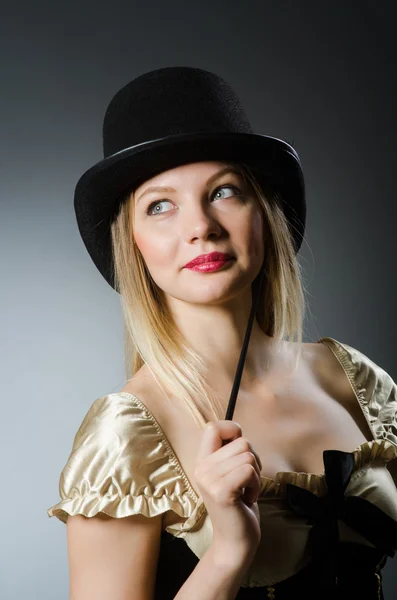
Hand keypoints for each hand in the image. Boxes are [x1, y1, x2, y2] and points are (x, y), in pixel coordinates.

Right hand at [194, 420, 261, 563]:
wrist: (235, 542)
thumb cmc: (239, 505)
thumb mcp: (230, 473)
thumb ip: (229, 452)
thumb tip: (236, 428)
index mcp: (202, 461)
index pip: (213, 427)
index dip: (232, 429)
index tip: (240, 447)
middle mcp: (201, 468)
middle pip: (241, 442)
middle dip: (253, 460)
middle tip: (246, 481)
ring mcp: (209, 480)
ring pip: (248, 456)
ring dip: (256, 475)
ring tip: (246, 490)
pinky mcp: (221, 492)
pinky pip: (249, 471)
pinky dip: (256, 485)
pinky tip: (248, 498)